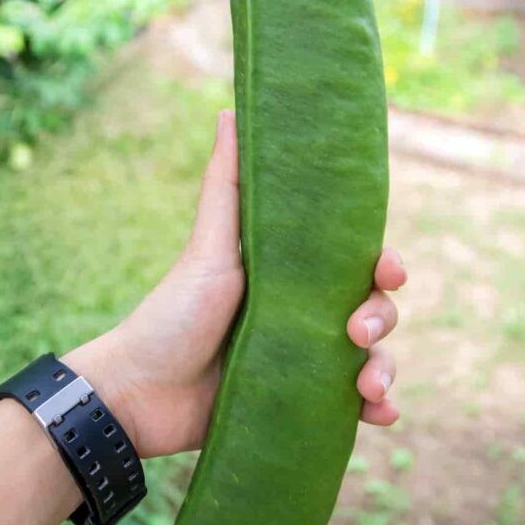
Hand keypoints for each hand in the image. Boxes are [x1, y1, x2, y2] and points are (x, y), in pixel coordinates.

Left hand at [64, 110, 405, 457]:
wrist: (138, 395)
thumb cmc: (171, 313)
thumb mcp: (207, 247)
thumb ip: (227, 185)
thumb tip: (232, 110)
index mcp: (290, 275)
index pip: (354, 262)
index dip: (382, 263)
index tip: (386, 269)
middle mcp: (304, 316)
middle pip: (372, 308)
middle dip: (382, 317)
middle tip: (355, 330)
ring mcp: (304, 363)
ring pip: (371, 358)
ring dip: (384, 369)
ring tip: (367, 387)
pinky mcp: (300, 406)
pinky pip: (352, 408)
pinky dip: (378, 409)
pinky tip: (380, 414)